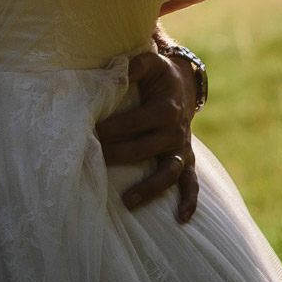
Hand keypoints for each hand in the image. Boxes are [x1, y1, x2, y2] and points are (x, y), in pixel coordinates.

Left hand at [95, 49, 199, 222]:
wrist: (183, 84)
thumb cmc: (158, 74)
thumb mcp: (150, 62)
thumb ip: (134, 65)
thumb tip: (118, 72)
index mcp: (166, 108)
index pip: (134, 122)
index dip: (112, 128)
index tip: (90, 133)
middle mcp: (176, 130)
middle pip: (145, 149)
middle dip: (118, 155)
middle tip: (94, 160)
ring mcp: (182, 148)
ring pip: (168, 172)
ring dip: (150, 188)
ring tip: (127, 202)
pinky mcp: (186, 158)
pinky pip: (191, 182)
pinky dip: (190, 201)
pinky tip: (181, 219)